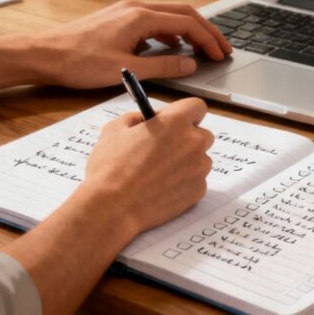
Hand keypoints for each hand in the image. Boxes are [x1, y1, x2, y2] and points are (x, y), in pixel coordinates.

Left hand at [34, 0, 231, 88]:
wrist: (45, 54)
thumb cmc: (79, 62)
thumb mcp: (127, 70)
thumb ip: (163, 67)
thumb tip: (190, 64)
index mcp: (140, 17)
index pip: (187, 22)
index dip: (209, 39)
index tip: (221, 55)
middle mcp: (135, 7)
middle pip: (182, 13)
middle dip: (205, 31)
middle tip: (221, 50)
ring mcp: (125, 11)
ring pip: (167, 16)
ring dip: (187, 31)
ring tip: (201, 51)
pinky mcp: (117, 19)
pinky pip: (152, 21)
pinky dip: (169, 33)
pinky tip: (170, 49)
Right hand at [79, 98, 213, 235]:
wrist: (112, 207)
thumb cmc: (111, 167)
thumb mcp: (115, 129)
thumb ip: (137, 118)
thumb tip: (147, 119)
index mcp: (175, 122)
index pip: (196, 107)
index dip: (184, 113)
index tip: (172, 121)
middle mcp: (193, 143)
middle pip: (202, 134)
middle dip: (187, 138)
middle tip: (164, 148)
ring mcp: (198, 169)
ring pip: (200, 159)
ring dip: (186, 161)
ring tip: (158, 172)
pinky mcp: (198, 191)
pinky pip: (196, 180)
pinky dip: (183, 181)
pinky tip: (161, 187)